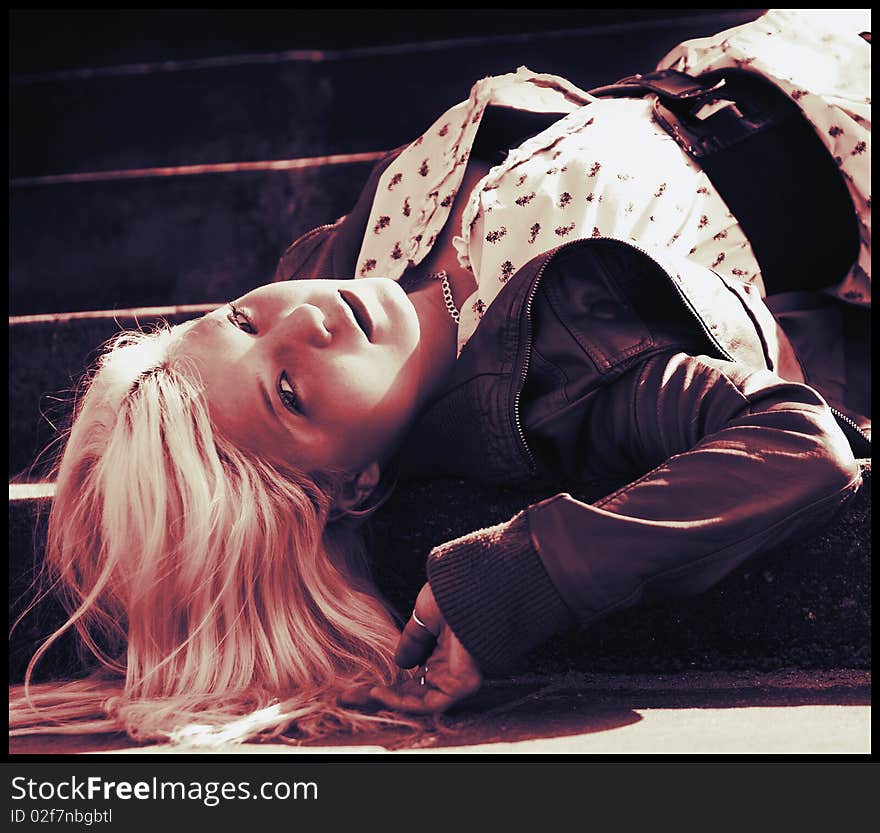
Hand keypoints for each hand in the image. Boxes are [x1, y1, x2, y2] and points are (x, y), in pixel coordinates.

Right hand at [340, 583, 482, 713]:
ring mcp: (456, 677)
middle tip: (349, 696)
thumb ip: (412, 640)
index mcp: (442, 652)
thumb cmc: (454, 592)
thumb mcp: (424, 616)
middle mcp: (449, 667)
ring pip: (417, 702)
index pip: (412, 677)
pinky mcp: (463, 684)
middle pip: (411, 693)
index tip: (358, 684)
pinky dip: (401, 702)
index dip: (386, 682)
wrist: (470, 587)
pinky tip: (377, 692)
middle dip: (379, 696)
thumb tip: (400, 662)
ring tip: (357, 696)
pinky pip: (428, 703)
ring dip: (385, 701)